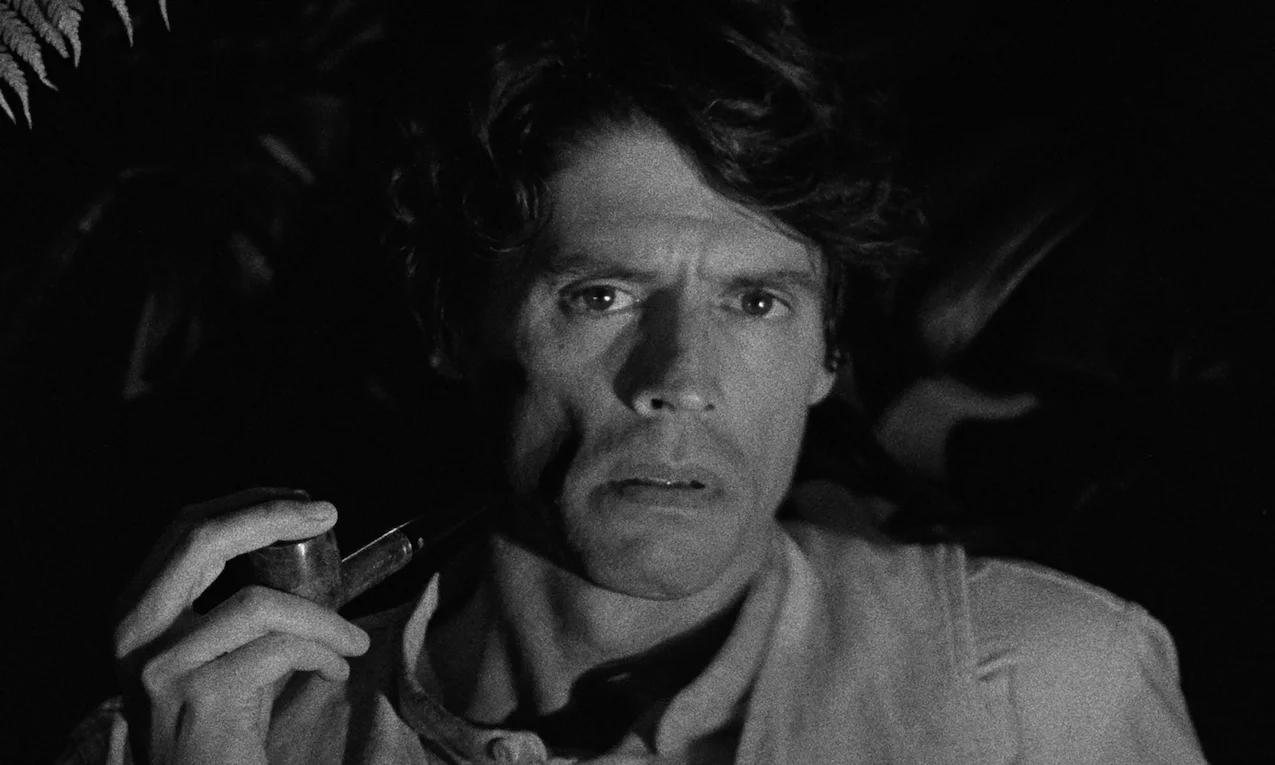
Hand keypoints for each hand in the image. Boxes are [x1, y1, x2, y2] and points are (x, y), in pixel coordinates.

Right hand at [112, 488, 369, 764]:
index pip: (185, 532)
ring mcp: (163, 665)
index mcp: (136, 612)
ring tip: (352, 641)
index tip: (300, 501)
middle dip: (273, 517)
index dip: (246, 504)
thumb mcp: (216, 649)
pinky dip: (323, 653)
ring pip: (259, 604)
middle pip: (202, 541)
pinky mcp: (201, 696)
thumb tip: (299, 543)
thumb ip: (236, 601)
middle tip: (328, 515)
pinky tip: (335, 671)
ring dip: (324, 619)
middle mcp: (135, 633)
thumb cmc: (221, 721)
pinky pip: (281, 650)